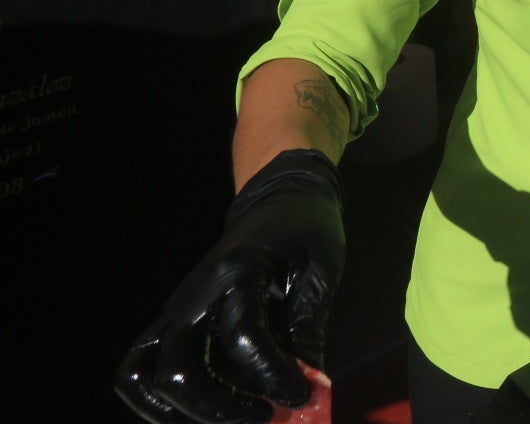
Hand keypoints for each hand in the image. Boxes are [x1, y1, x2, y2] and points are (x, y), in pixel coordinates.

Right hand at [116, 149, 343, 423]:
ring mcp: (174, 311)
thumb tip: (309, 386)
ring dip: (182, 413)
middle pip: (179, 369)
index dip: (272, 375)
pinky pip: (137, 371)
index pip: (243, 337)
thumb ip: (309, 328)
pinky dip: (157, 404)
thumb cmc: (304, 231)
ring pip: (143, 376)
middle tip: (266, 414)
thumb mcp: (320, 270)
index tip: (301, 395)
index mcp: (237, 273)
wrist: (278, 200)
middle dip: (221, 407)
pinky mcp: (168, 323)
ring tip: (230, 420)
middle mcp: (193, 296)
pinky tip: (202, 414)